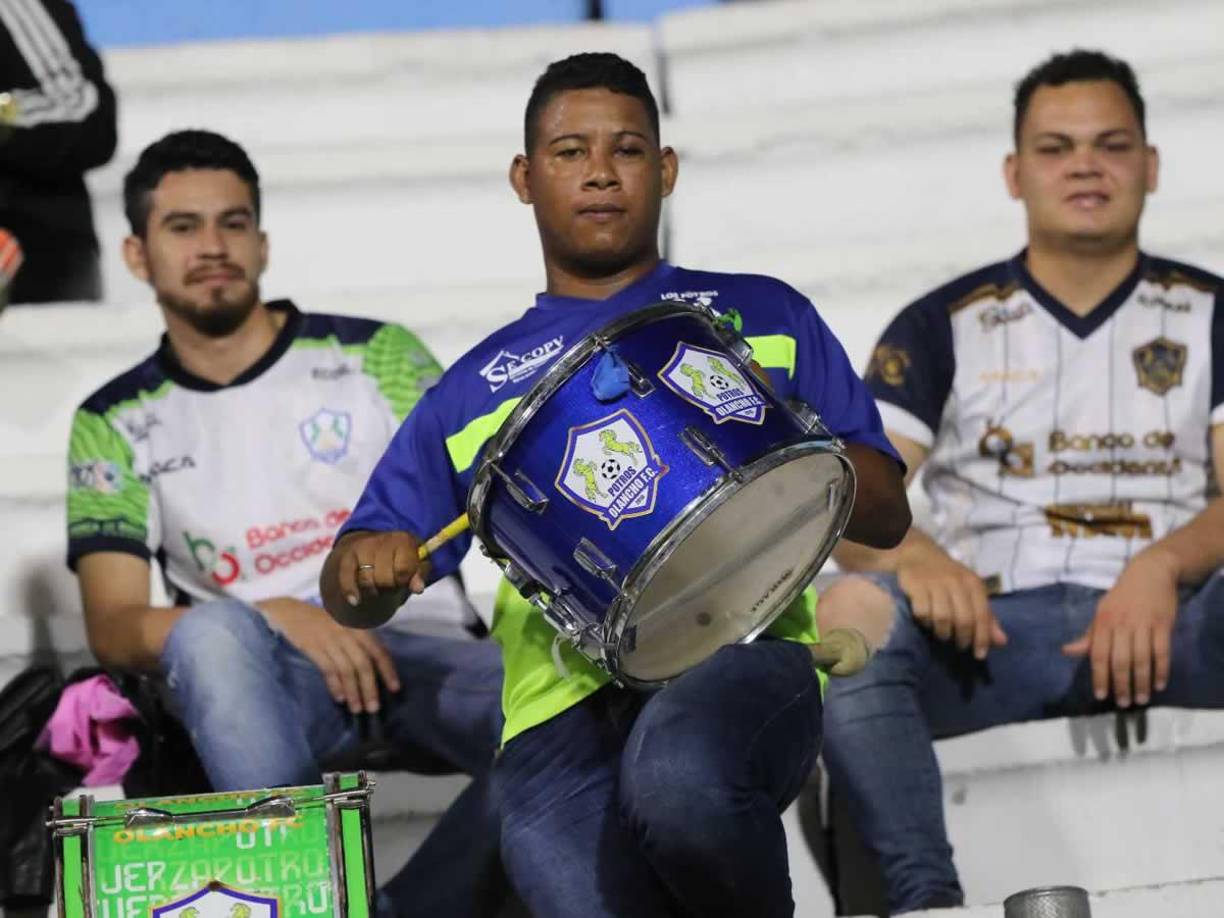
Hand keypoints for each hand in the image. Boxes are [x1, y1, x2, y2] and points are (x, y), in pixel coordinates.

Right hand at [259, 597, 400, 713]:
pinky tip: (339, 699)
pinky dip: (334, 685)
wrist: (288, 612)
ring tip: (357, 709)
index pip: (379, 651)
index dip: (388, 670)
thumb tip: (373, 669)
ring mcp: (329, 640)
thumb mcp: (344, 625)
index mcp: (358, 628)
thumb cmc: (319, 621)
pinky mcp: (313, 647)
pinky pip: (328, 669)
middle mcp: (347, 633)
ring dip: (353, 692)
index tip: (395, 688)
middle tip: (374, 708)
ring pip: (347, 670)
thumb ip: (358, 642)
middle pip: (363, 664)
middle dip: (370, 688)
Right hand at [335, 530, 426, 606]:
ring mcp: (363, 547)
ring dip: (373, 591)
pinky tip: (355, 601)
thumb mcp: (414, 564)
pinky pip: (346, 578)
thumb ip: (419, 575)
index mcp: (404, 540)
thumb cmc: (398, 560)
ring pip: (367, 581)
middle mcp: (383, 540)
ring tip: (378, 586)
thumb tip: (418, 588)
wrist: (370, 549)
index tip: (404, 581)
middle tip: (390, 585)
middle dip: (389, 588)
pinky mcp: (346, 557)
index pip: (404, 570)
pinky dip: (351, 591)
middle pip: (385, 579)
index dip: (404, 582)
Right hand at [898, 553, 1006, 658]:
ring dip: (943, 632)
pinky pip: (922, 612)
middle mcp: (956, 582)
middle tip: (959, 646)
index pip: (982, 616)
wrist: (919, 554)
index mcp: (973, 584)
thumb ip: (986, 617)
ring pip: (942, 618)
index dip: (982, 638)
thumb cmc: (949, 578)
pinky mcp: (915, 584)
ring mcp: (934, 582)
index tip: (979, 655)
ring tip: (942, 634)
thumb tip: (1002, 641)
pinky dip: (925, 621)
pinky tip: (926, 621)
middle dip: (962, 638)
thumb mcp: (971, 593)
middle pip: (963, 620)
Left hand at [1062, 549, 1177, 707]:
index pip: (1098, 654)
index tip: (1101, 695)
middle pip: (1121, 660)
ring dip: (1142, 682)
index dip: (1099, 676)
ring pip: (1142, 659)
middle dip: (1121, 685)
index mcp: (1103, 622)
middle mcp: (1122, 625)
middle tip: (1122, 703)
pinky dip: (1161, 670)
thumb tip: (1066, 651)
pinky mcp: (1163, 624)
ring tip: (1141, 699)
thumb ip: (1089, 636)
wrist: (1149, 572)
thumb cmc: (1121, 596)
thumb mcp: (1101, 612)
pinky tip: (1159, 684)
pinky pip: (1162, 652)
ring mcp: (1144, 624)